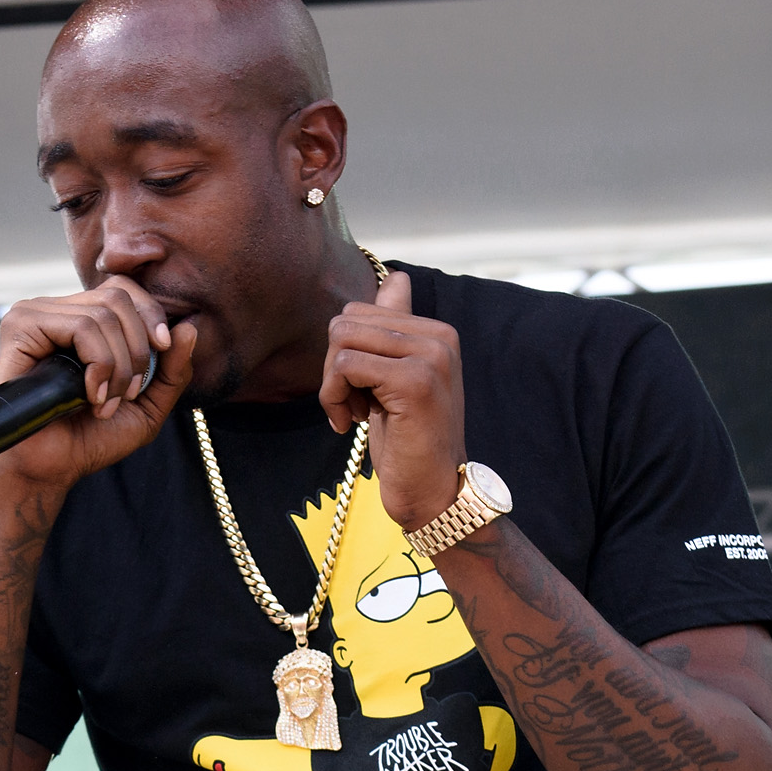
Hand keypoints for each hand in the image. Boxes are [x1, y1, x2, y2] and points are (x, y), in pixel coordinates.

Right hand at [0, 277, 198, 491]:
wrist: (51, 467)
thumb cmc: (92, 438)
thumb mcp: (148, 406)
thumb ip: (173, 370)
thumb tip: (190, 326)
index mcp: (80, 318)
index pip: (124, 288)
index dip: (150, 315)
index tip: (162, 350)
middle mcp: (56, 310)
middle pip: (118, 297)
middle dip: (137, 350)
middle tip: (125, 395)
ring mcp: (34, 314)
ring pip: (103, 314)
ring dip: (117, 367)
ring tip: (103, 403)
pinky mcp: (21, 326)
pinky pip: (81, 327)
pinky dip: (98, 364)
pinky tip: (89, 396)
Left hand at [319, 269, 467, 530]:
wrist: (434, 492)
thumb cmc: (409, 442)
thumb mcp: (396, 379)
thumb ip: (393, 330)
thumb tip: (394, 278)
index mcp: (436, 332)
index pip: (361, 312)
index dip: (344, 352)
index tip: (358, 390)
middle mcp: (440, 337)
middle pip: (347, 321)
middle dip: (333, 366)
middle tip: (350, 404)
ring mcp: (430, 357)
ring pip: (342, 340)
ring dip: (332, 383)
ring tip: (352, 414)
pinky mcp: (415, 381)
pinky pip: (345, 366)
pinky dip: (334, 397)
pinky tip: (351, 424)